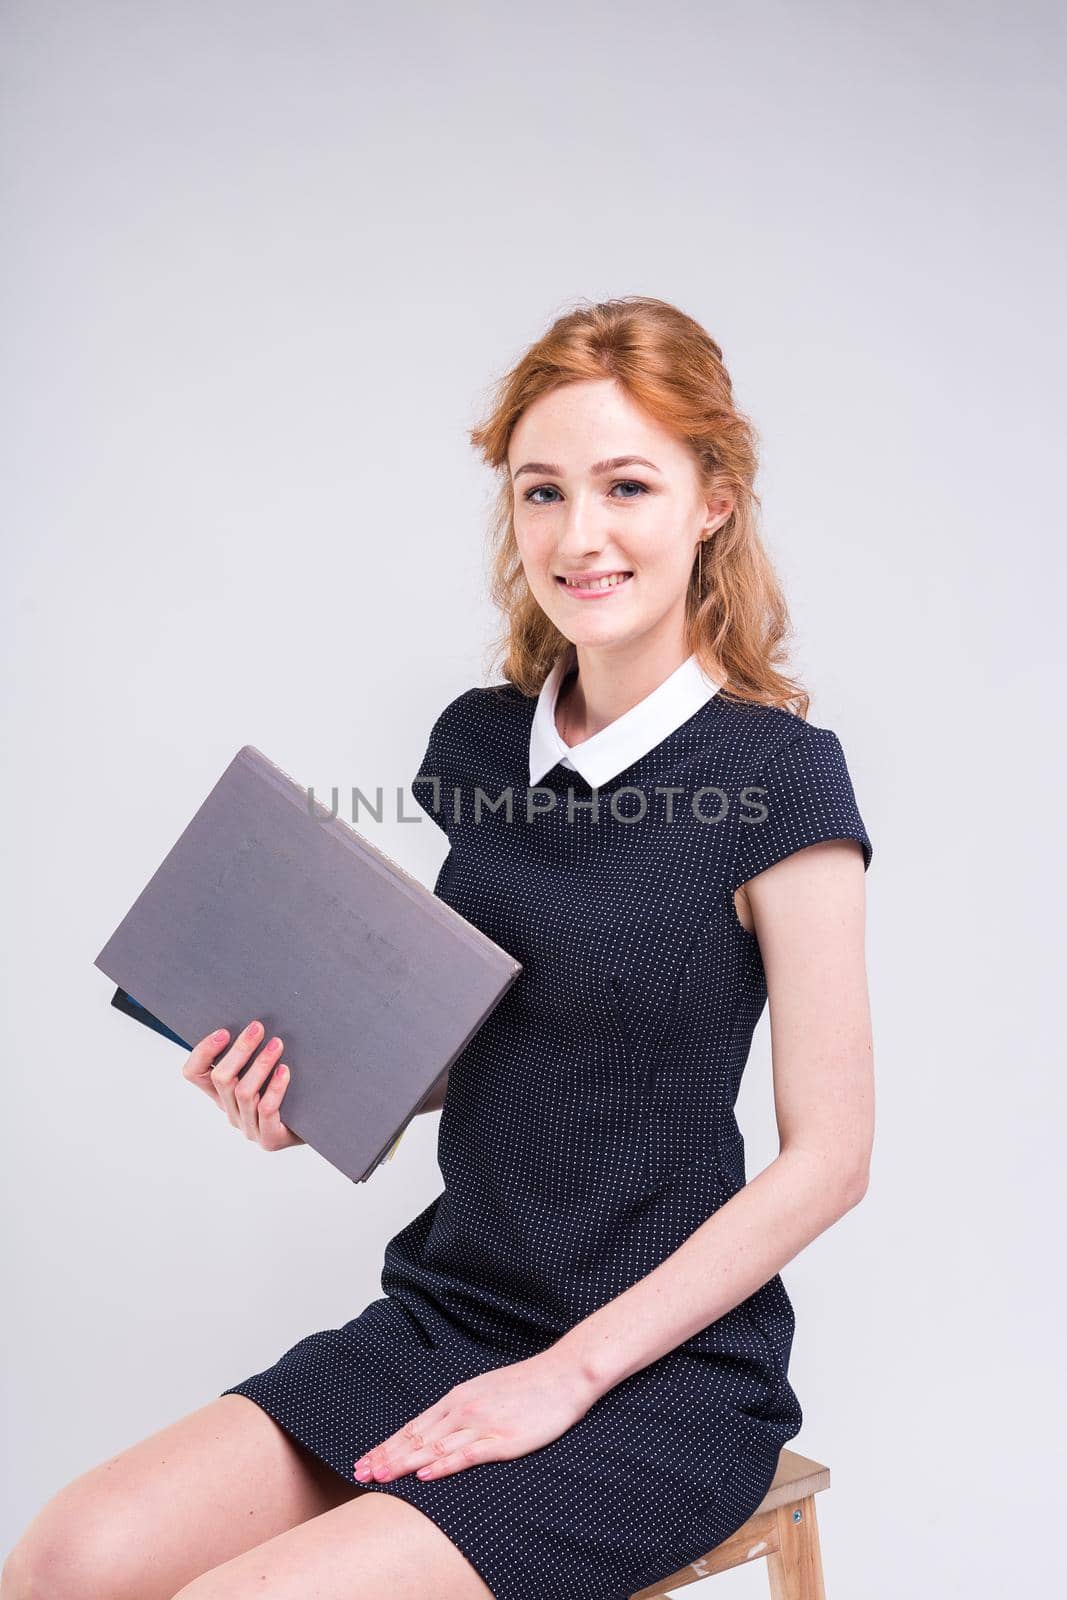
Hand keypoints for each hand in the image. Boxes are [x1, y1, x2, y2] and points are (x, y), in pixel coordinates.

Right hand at [182, 1020, 303, 1150]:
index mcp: (222, 1094)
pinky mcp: (269, 1139)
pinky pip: (266, 1110)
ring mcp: (249, 1128)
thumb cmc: (289, 1092)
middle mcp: (230, 1111)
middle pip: (221, 1078)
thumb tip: (252, 1022)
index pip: (194, 1073)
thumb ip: (251, 1056)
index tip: (224, 1031)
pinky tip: (285, 1071)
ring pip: (244, 1092)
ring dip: (261, 1064)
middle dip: (240, 1049)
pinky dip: (275, 1088)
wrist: (315, 1127)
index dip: (203, 1051)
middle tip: (257, 1028)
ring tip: (277, 1044)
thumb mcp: (264, 1072)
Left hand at [353, 1351, 597, 1483]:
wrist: (563, 1375)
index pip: (413, 1426)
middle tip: (359, 1474)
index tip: (364, 1461)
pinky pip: (468, 1454)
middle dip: (386, 1457)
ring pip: (435, 1447)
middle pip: (417, 1438)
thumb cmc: (526, 1385)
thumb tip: (435, 1430)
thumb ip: (460, 1410)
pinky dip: (444, 1465)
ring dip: (405, 1464)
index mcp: (457, 1398)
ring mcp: (483, 1424)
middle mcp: (464, 1409)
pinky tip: (426, 1475)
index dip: (387, 1445)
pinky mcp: (503, 1439)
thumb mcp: (485, 1391)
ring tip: (381, 1478)